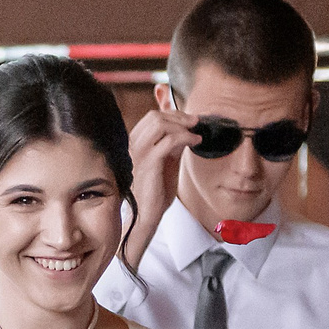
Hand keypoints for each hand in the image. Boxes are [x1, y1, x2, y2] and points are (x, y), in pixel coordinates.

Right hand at [128, 105, 198, 228]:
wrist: (146, 215)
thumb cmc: (155, 192)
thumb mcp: (166, 161)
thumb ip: (172, 144)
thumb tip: (185, 129)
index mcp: (135, 144)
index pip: (152, 117)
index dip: (173, 114)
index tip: (190, 120)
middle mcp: (133, 145)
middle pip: (155, 116)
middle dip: (179, 116)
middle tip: (195, 123)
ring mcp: (138, 153)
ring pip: (159, 123)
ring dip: (182, 125)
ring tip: (195, 132)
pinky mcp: (148, 163)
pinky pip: (169, 140)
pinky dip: (186, 137)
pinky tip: (195, 142)